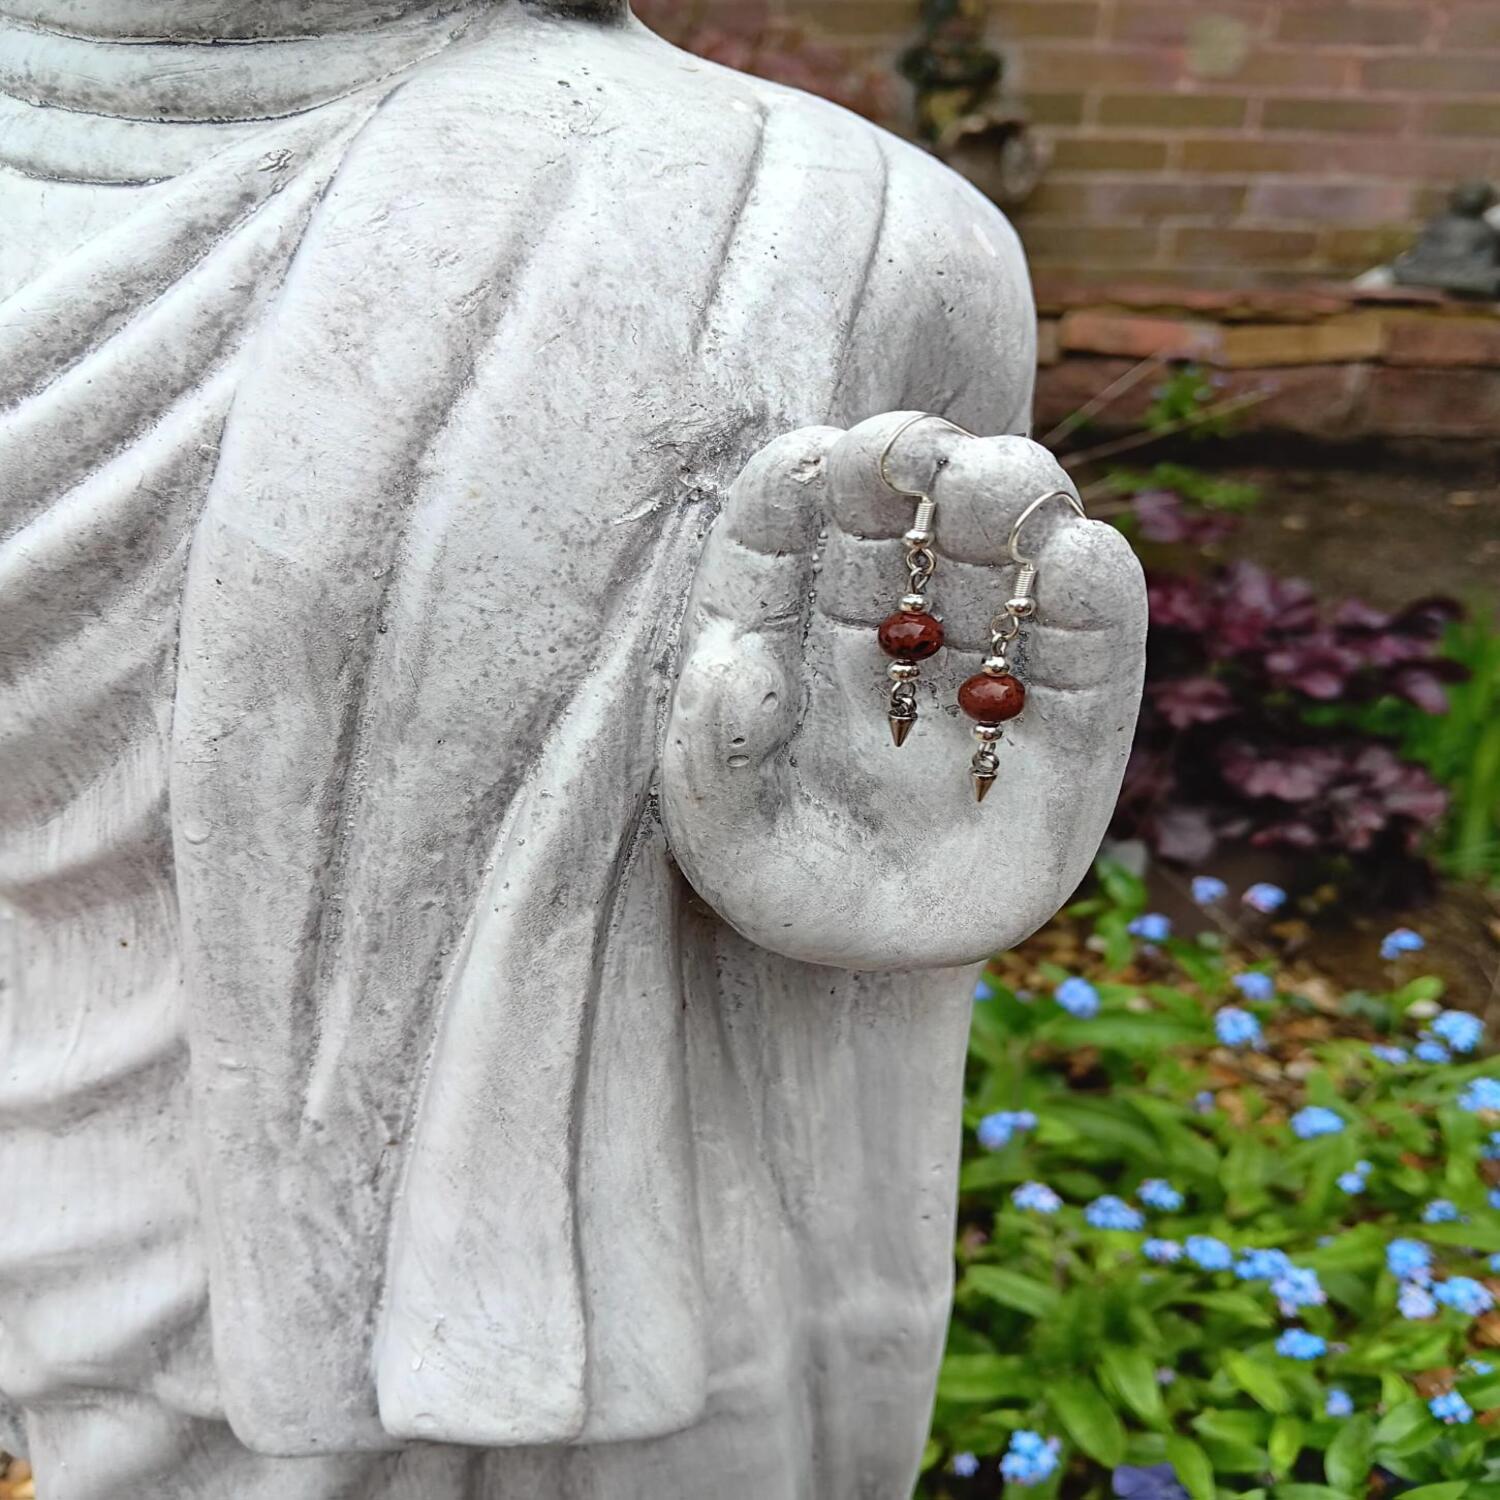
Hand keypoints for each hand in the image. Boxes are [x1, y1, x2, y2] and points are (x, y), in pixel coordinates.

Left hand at [661, 412, 1146, 970]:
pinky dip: (1092, 590)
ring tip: (1000, 489)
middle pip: (899, 516)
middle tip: (919, 452)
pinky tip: (1080, 558)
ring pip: (999, 549)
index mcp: (788, 643)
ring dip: (1007, 500)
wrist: (893, 981)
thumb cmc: (795, 906)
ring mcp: (977, 664)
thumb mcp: (723, 856)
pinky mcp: (1071, 714)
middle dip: (907, 465)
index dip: (791, 485)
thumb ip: (710, 762)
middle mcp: (883, 636)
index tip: (809, 461)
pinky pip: (1088, 637)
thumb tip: (737, 660)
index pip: (782, 534)